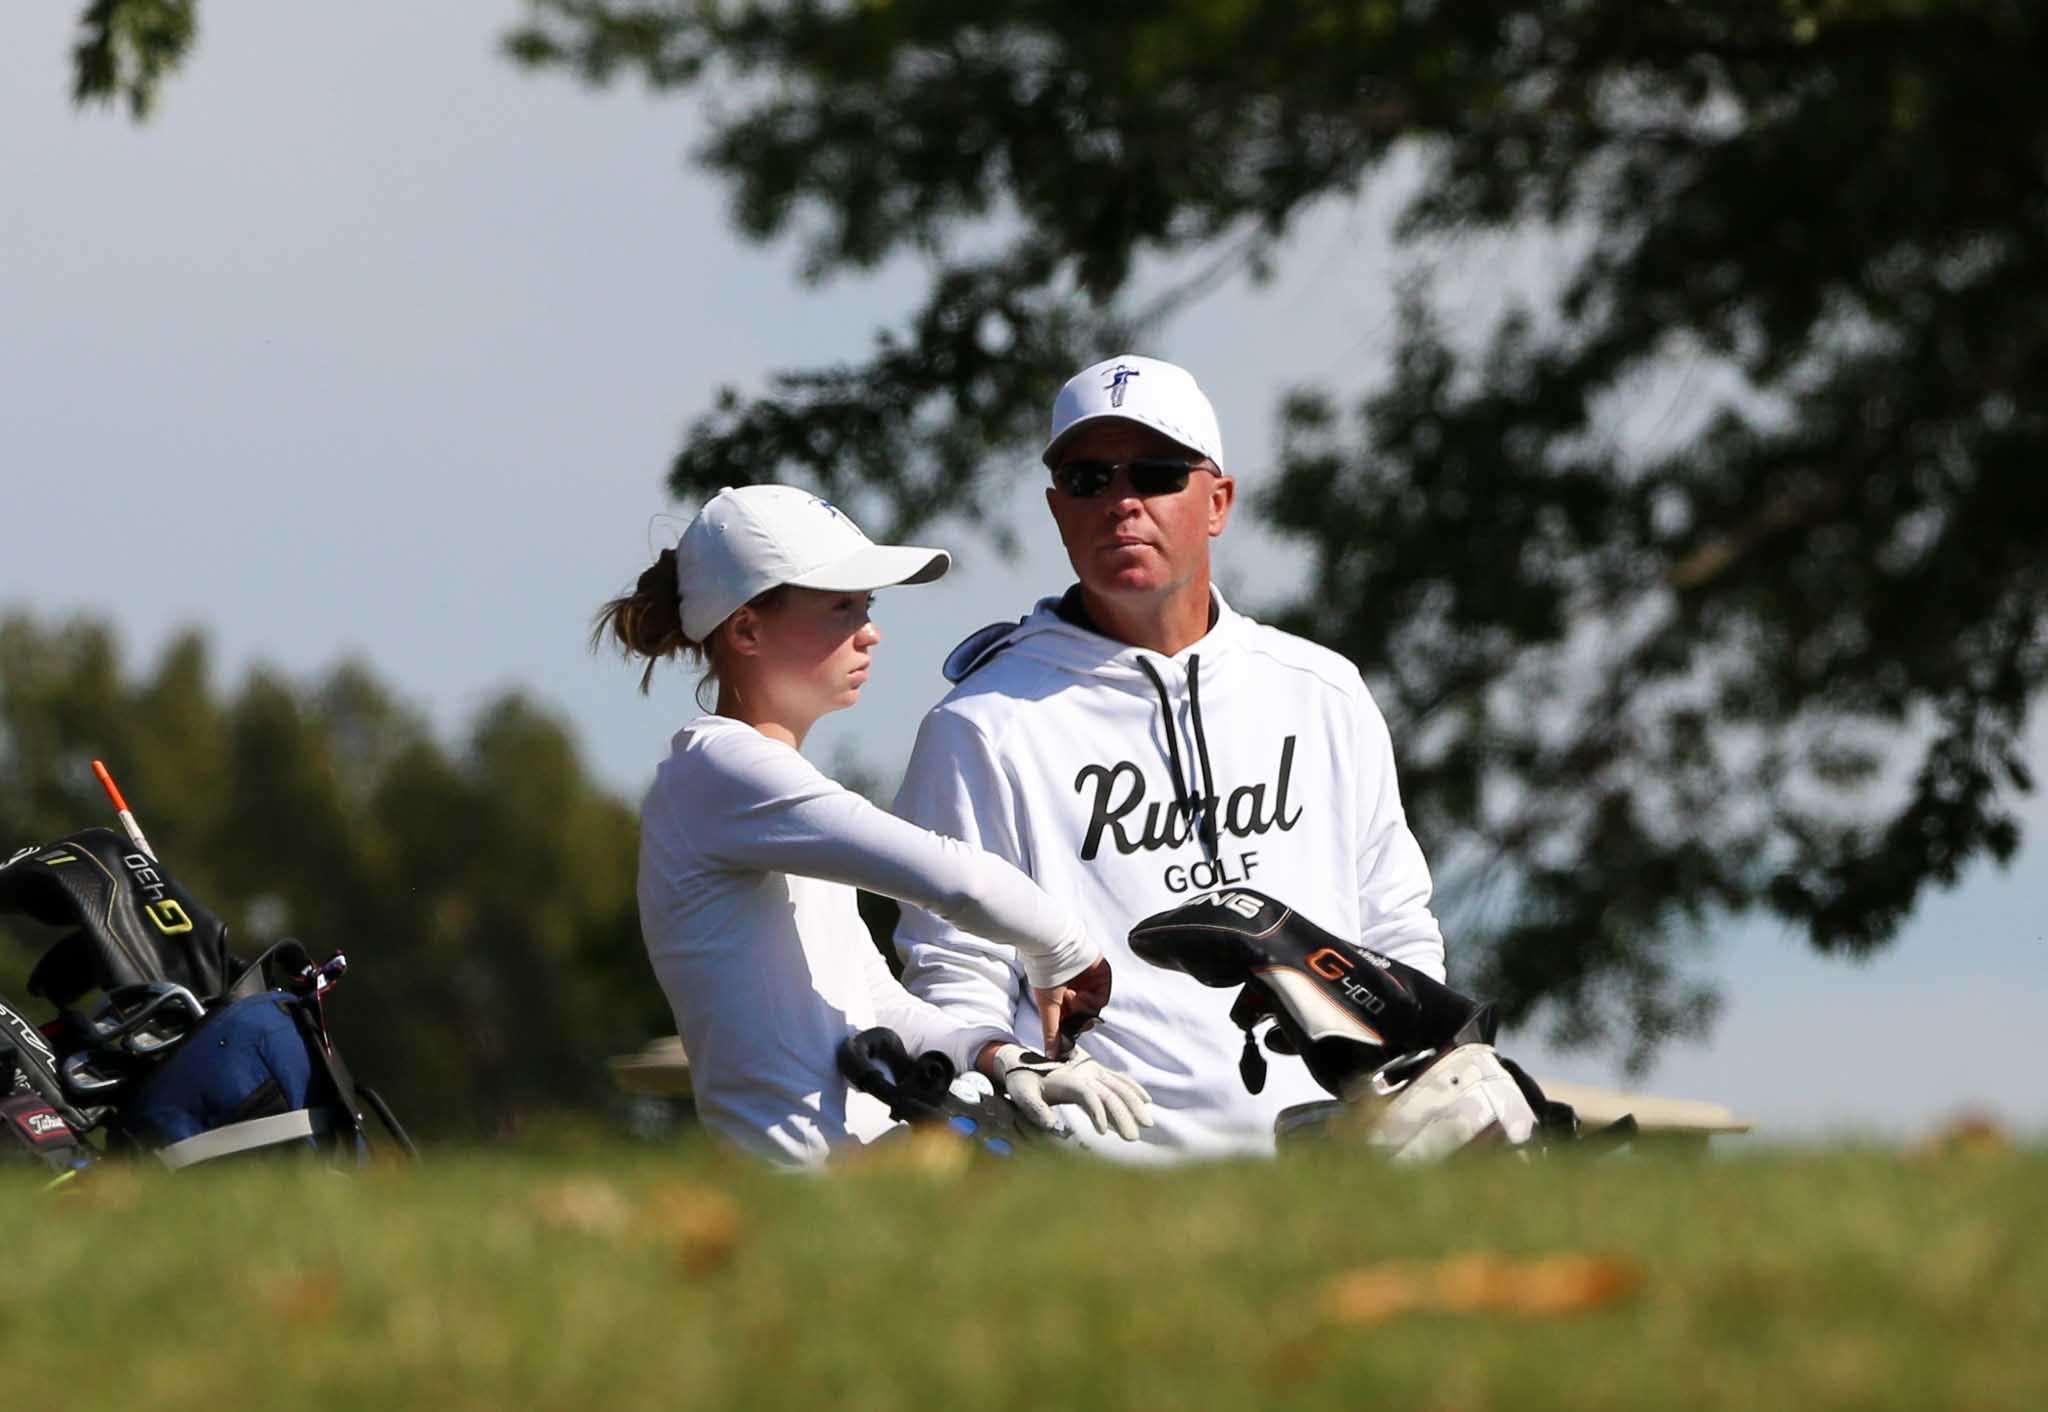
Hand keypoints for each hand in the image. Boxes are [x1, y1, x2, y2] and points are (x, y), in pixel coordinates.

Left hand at [990, 1043, 1153, 1141]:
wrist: (1020, 1062)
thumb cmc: (1021, 1082)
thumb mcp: (1022, 1095)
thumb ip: (1035, 1110)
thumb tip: (1051, 1126)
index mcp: (1068, 1080)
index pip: (1090, 1096)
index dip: (1098, 1113)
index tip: (1103, 1133)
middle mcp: (1084, 1073)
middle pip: (1110, 1092)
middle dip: (1124, 1114)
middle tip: (1134, 1137)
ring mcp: (1092, 1071)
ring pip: (1119, 1086)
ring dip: (1134, 1104)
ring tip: (1147, 1124)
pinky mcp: (1095, 1072)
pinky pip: (1119, 1080)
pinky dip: (1133, 1089)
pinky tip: (1146, 1101)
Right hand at [1030, 955, 1111, 1057]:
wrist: (1054, 948)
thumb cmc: (1045, 974)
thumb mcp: (1047, 1007)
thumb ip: (1051, 1032)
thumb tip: (1051, 1056)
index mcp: (1065, 997)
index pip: (1073, 1020)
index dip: (1070, 1029)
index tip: (1064, 1036)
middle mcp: (1079, 990)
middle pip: (1085, 1017)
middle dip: (1076, 1018)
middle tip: (1065, 1011)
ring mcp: (1091, 984)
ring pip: (1093, 1010)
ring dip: (1080, 1007)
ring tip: (1068, 996)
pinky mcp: (1102, 976)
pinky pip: (1101, 998)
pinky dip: (1090, 1000)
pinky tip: (1077, 992)